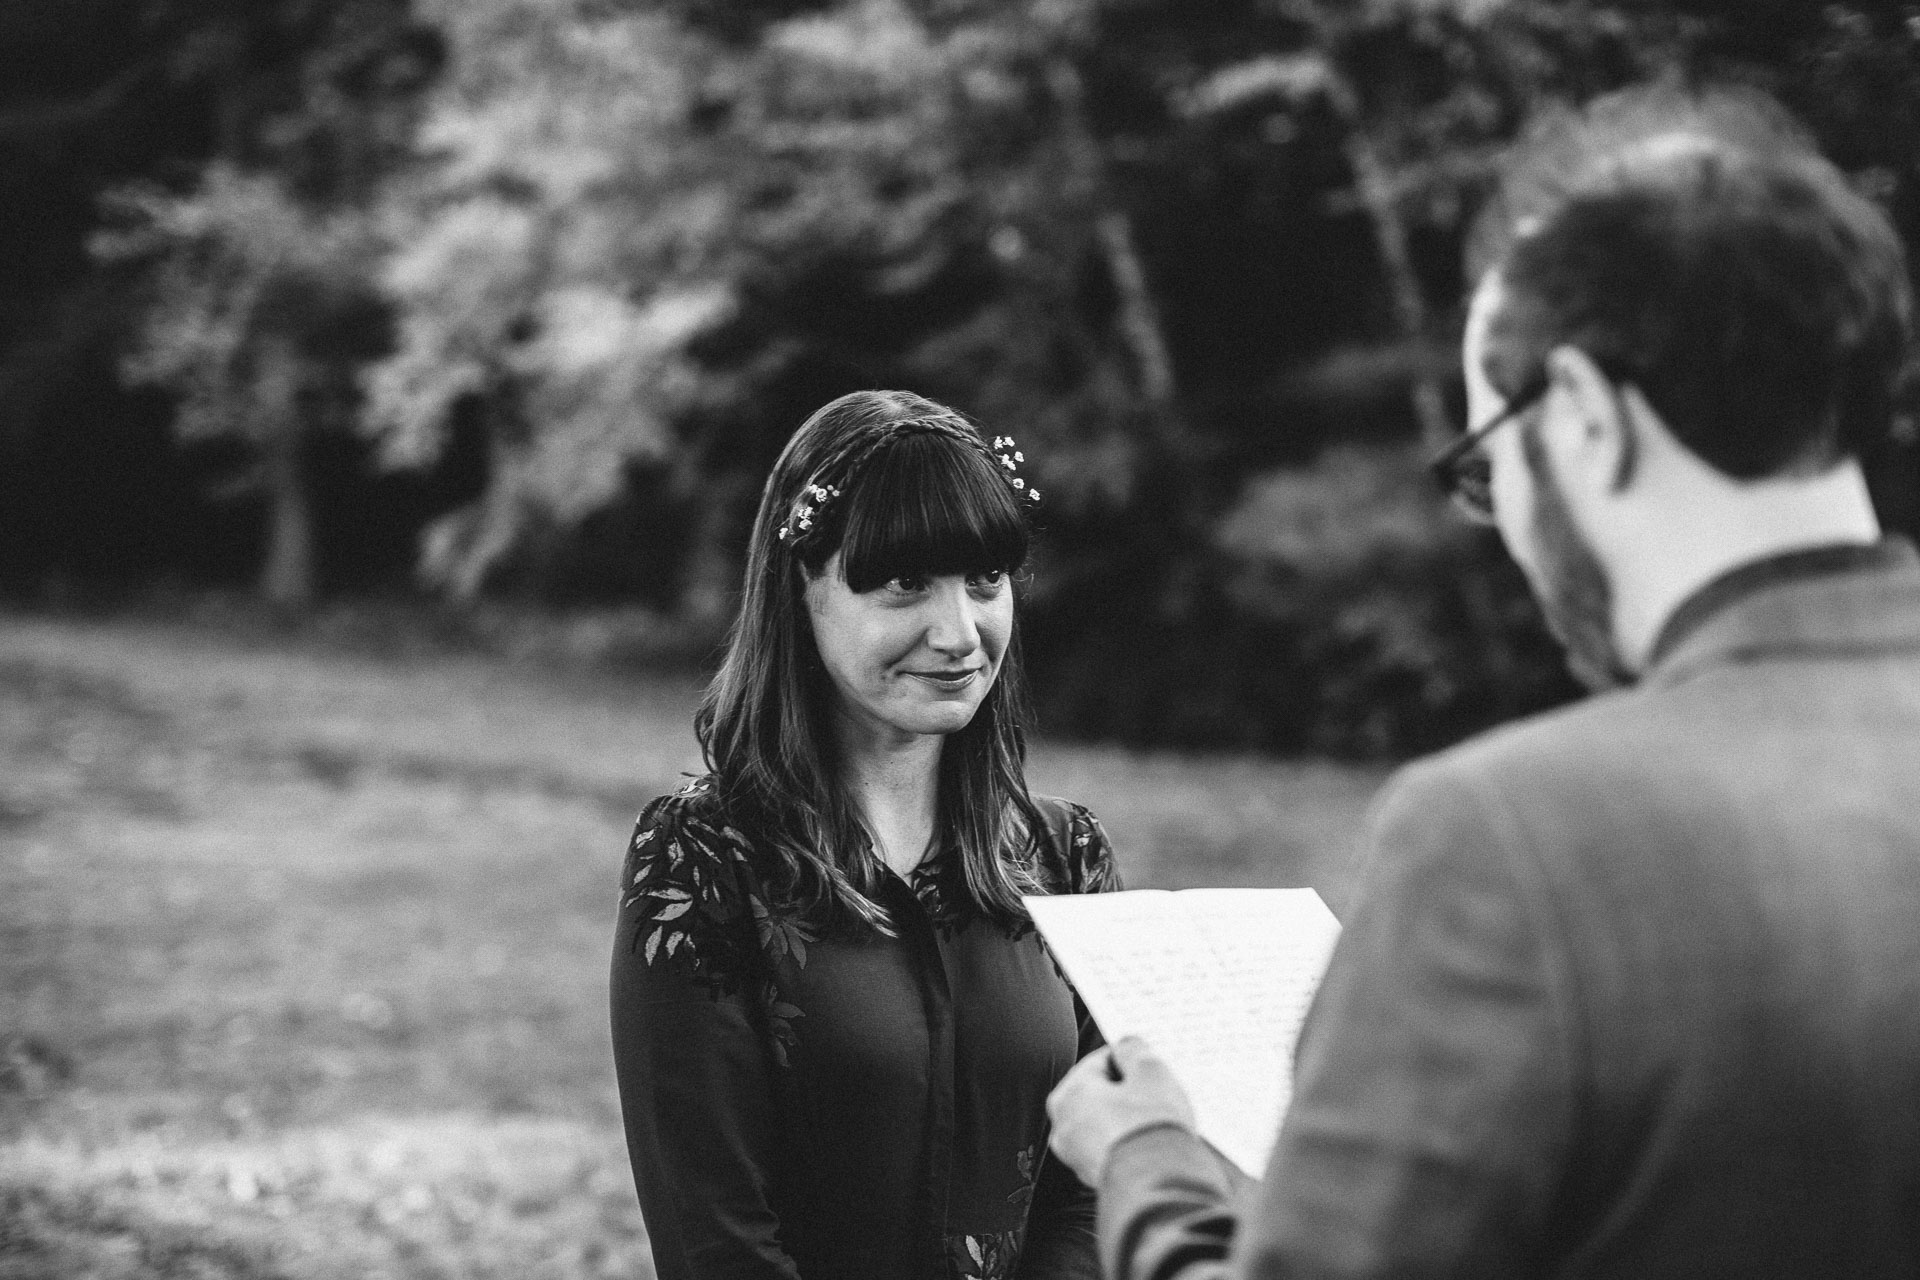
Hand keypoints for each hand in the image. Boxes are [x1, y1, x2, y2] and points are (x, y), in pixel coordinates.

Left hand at [1046, 1036, 1196, 1184]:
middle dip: (1127, 1091)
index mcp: (1068, 1094)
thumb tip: (1126, 1045)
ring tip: (1158, 1120)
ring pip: (1106, 1123)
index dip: (1130, 1061)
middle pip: (1100, 1094)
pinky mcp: (1094, 1179)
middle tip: (1157, 1093)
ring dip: (1128, 1118)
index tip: (1150, 1067)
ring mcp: (1076, 1157)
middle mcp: (1063, 1126)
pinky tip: (1152, 1143)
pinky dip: (1128, 1143)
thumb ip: (1134, 1049)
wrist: (1159, 1186)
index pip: (1100, 1061)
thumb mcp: (1150, 1071)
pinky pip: (1112, 1149)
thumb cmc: (1151, 1125)